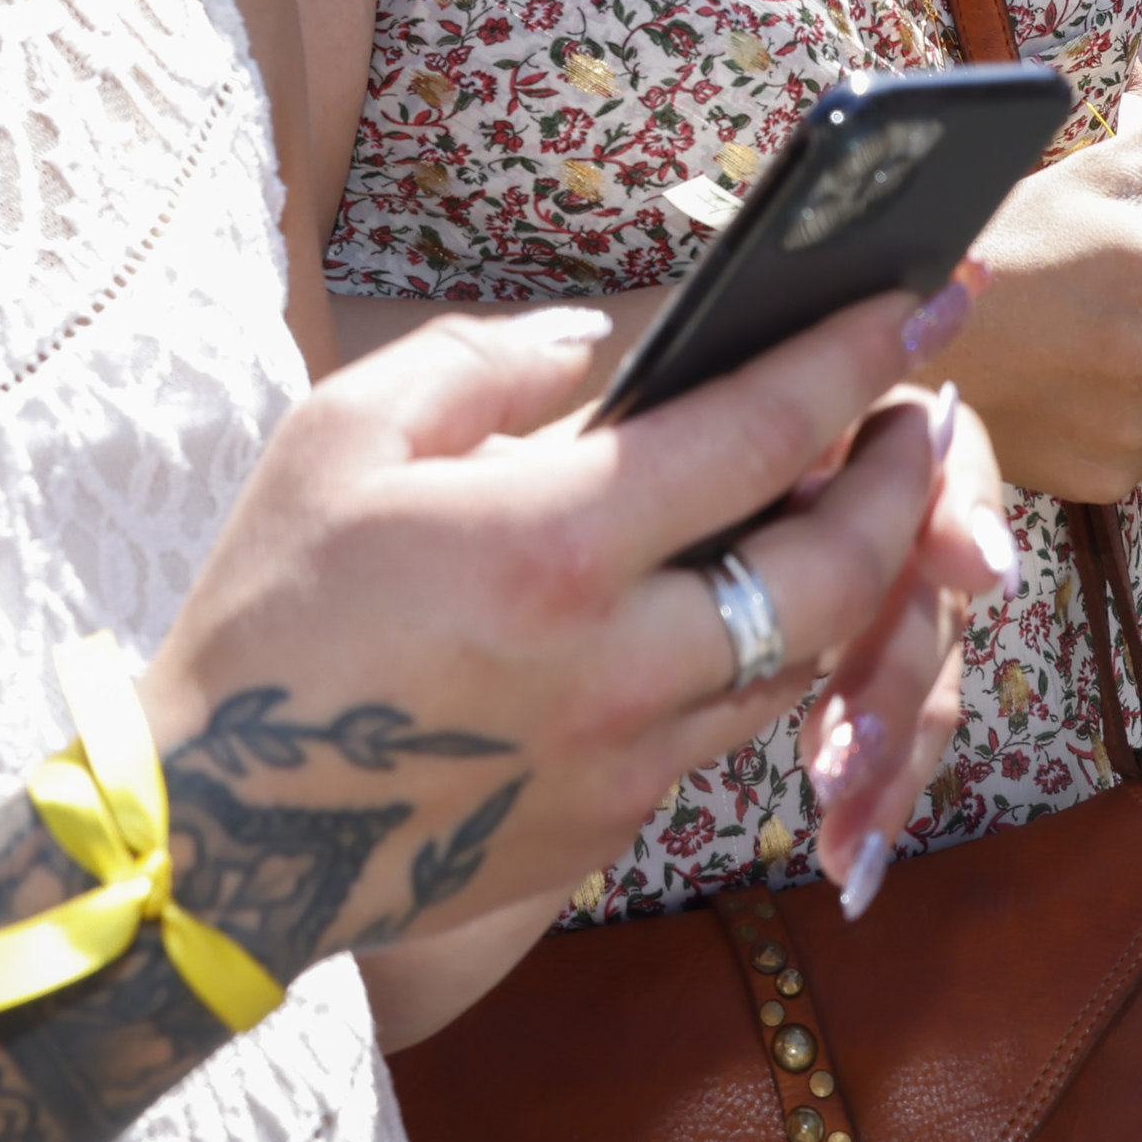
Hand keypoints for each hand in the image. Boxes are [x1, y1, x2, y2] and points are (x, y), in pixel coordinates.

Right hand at [141, 293, 1005, 928]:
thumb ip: (486, 364)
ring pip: (800, 662)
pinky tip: (744, 609)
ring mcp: (624, 758)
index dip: (855, 359)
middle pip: (831, 570)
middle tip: (923, 419)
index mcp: (553, 544)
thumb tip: (600, 345)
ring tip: (859, 505)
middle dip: (900, 485)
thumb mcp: (343, 436)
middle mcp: (617, 661)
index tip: (921, 304)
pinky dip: (760, 660)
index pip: (759, 432)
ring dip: (850, 579)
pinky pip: (726, 731)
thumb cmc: (269, 613)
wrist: (217, 837)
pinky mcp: (609, 826)